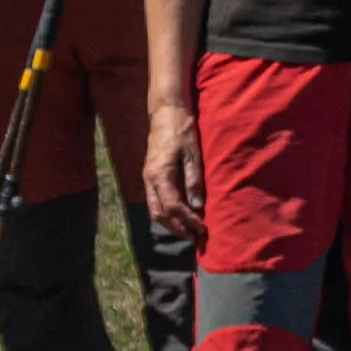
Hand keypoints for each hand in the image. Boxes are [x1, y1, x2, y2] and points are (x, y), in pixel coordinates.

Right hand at [142, 104, 207, 238]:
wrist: (166, 113)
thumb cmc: (182, 130)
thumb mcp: (193, 154)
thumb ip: (194, 180)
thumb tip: (197, 206)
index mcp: (160, 174)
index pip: (173, 206)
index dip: (187, 220)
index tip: (203, 227)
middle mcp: (150, 179)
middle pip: (159, 214)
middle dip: (178, 228)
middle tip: (196, 237)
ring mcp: (147, 178)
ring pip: (155, 210)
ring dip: (171, 224)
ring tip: (189, 231)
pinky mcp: (150, 176)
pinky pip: (155, 202)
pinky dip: (167, 214)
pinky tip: (181, 217)